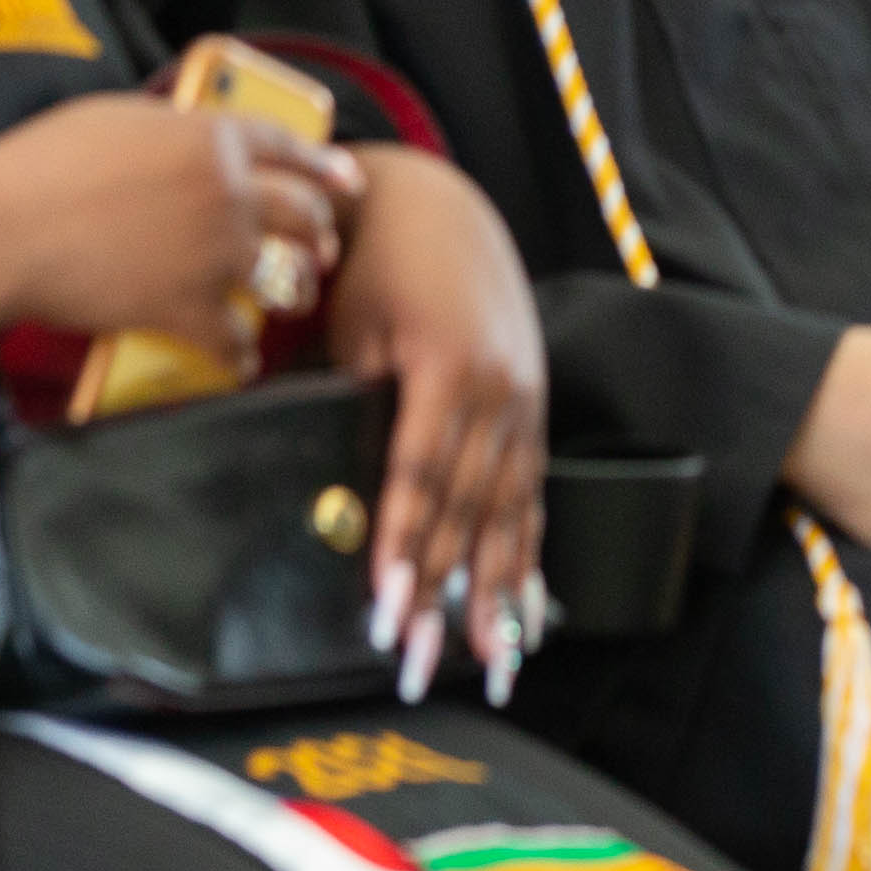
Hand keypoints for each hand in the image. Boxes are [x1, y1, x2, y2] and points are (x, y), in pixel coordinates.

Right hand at [0, 93, 358, 348]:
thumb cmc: (41, 165)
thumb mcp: (119, 120)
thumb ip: (173, 134)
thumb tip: (187, 145)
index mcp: (215, 138)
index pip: (293, 148)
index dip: (325, 166)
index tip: (347, 182)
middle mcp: (231, 194)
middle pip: (305, 214)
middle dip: (318, 232)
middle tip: (319, 247)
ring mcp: (215, 255)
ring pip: (282, 279)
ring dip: (289, 292)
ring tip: (288, 301)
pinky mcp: (187, 311)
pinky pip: (235, 343)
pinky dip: (239, 356)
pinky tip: (239, 360)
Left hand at [320, 148, 546, 679]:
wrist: (435, 206)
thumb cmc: (375, 267)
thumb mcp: (354, 333)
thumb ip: (355, 411)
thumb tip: (337, 503)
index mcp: (451, 367)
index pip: (422, 478)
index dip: (406, 549)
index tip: (389, 612)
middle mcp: (501, 390)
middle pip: (470, 510)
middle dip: (447, 595)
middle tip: (424, 663)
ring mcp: (525, 400)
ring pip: (510, 512)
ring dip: (496, 594)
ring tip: (492, 665)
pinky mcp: (533, 407)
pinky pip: (533, 493)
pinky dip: (528, 555)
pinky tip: (529, 610)